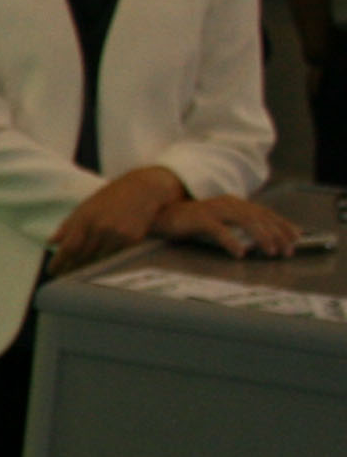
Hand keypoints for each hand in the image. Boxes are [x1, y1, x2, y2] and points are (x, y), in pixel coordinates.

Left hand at [51, 167, 184, 267]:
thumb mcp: (86, 207)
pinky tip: (99, 269)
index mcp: (84, 219)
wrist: (142, 189)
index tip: (51, 271)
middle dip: (71, 268)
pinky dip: (106, 264)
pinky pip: (116, 257)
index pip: (68, 247)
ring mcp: (117, 234)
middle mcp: (99, 228)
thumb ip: (68, 226)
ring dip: (88, 269)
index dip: (59, 261)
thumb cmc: (110, 198)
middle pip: (82, 256)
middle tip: (63, 277)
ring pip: (99, 259)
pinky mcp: (132, 239)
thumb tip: (50, 242)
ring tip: (78, 276)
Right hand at [152, 192, 304, 257]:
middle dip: (278, 234)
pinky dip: (232, 241)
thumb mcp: (218, 221)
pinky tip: (240, 253)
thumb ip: (236, 226)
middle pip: (260, 217)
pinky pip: (220, 230)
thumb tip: (259, 241)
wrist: (158, 213)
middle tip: (288, 251)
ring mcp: (214, 210)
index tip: (297, 238)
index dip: (283, 224)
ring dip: (261, 237)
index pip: (265, 212)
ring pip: (246, 221)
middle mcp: (228, 203)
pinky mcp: (200, 219)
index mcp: (234, 202)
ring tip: (270, 252)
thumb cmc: (188, 221)